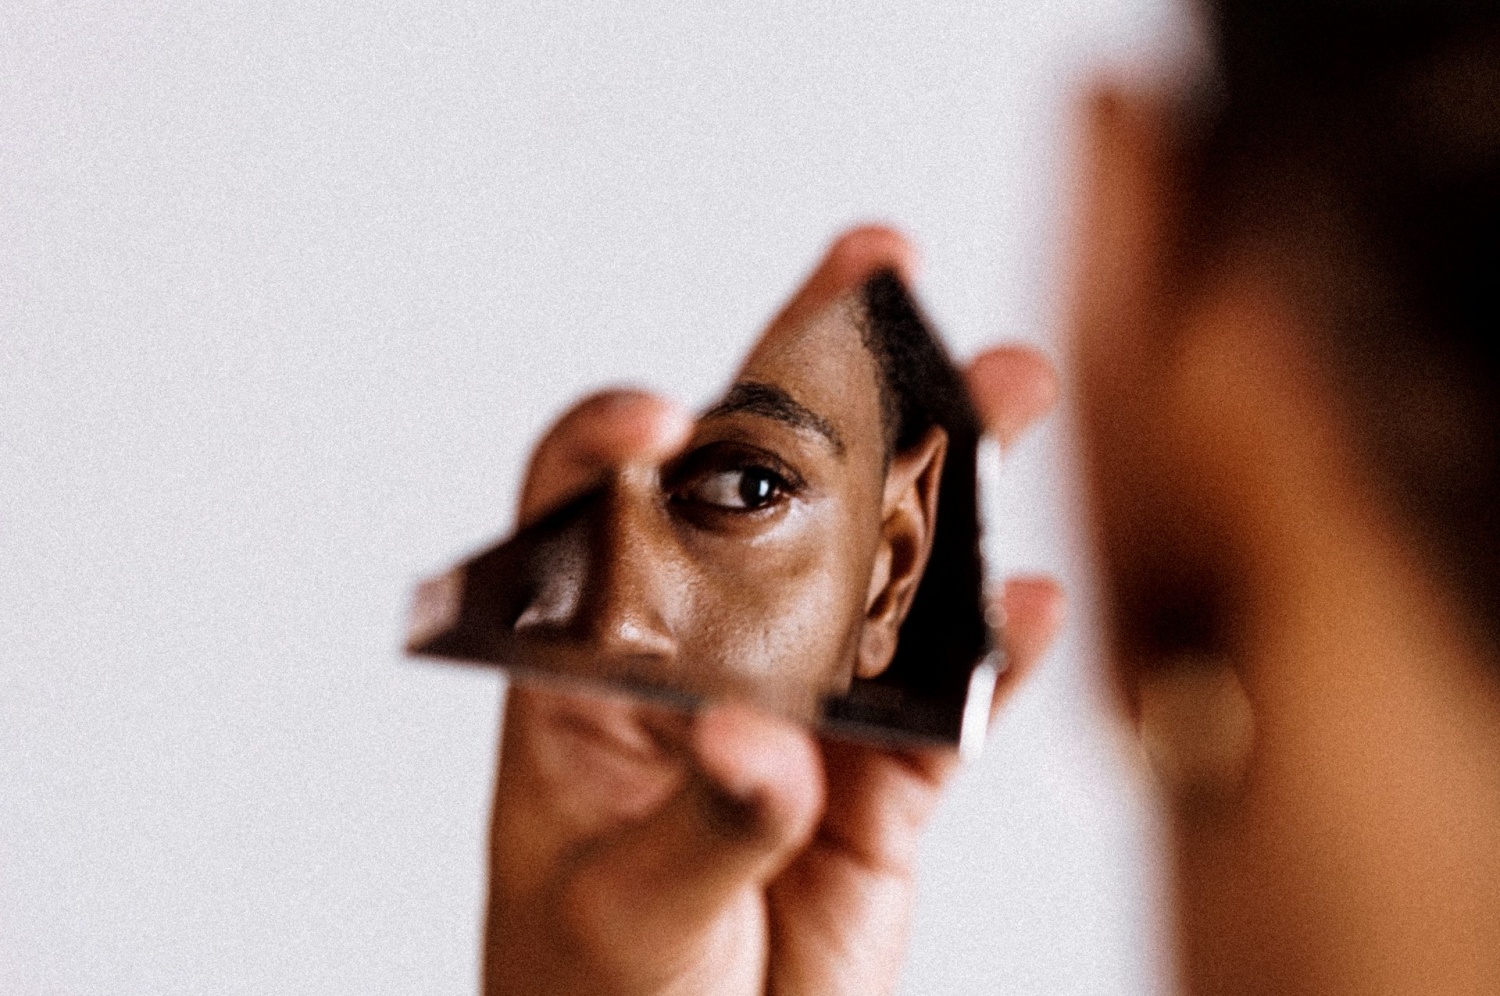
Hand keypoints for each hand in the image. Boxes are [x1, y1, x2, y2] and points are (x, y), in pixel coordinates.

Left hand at [483, 228, 1063, 995]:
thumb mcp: (619, 910)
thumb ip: (700, 819)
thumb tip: (761, 737)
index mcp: (594, 670)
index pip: (587, 512)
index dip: (614, 439)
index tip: (657, 418)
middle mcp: (703, 660)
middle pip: (761, 487)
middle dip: (818, 377)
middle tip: (877, 271)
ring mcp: (803, 708)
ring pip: (879, 568)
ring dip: (943, 481)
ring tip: (1005, 389)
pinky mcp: (883, 780)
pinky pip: (947, 696)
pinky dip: (995, 652)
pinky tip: (1034, 601)